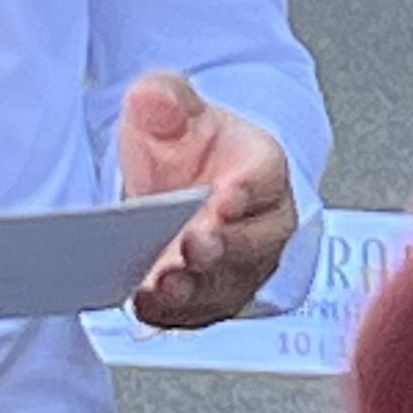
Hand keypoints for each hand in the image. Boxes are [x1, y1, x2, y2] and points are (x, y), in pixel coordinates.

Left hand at [114, 72, 297, 331]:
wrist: (178, 180)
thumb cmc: (185, 145)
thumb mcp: (173, 106)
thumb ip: (165, 98)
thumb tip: (152, 98)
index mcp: (264, 169)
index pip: (265, 179)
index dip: (247, 190)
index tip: (224, 196)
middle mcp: (265, 226)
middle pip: (254, 243)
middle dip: (222, 247)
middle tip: (193, 245)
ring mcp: (242, 268)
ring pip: (228, 285)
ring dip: (197, 289)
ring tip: (165, 284)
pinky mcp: (213, 298)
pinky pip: (199, 312)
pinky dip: (175, 313)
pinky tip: (148, 304)